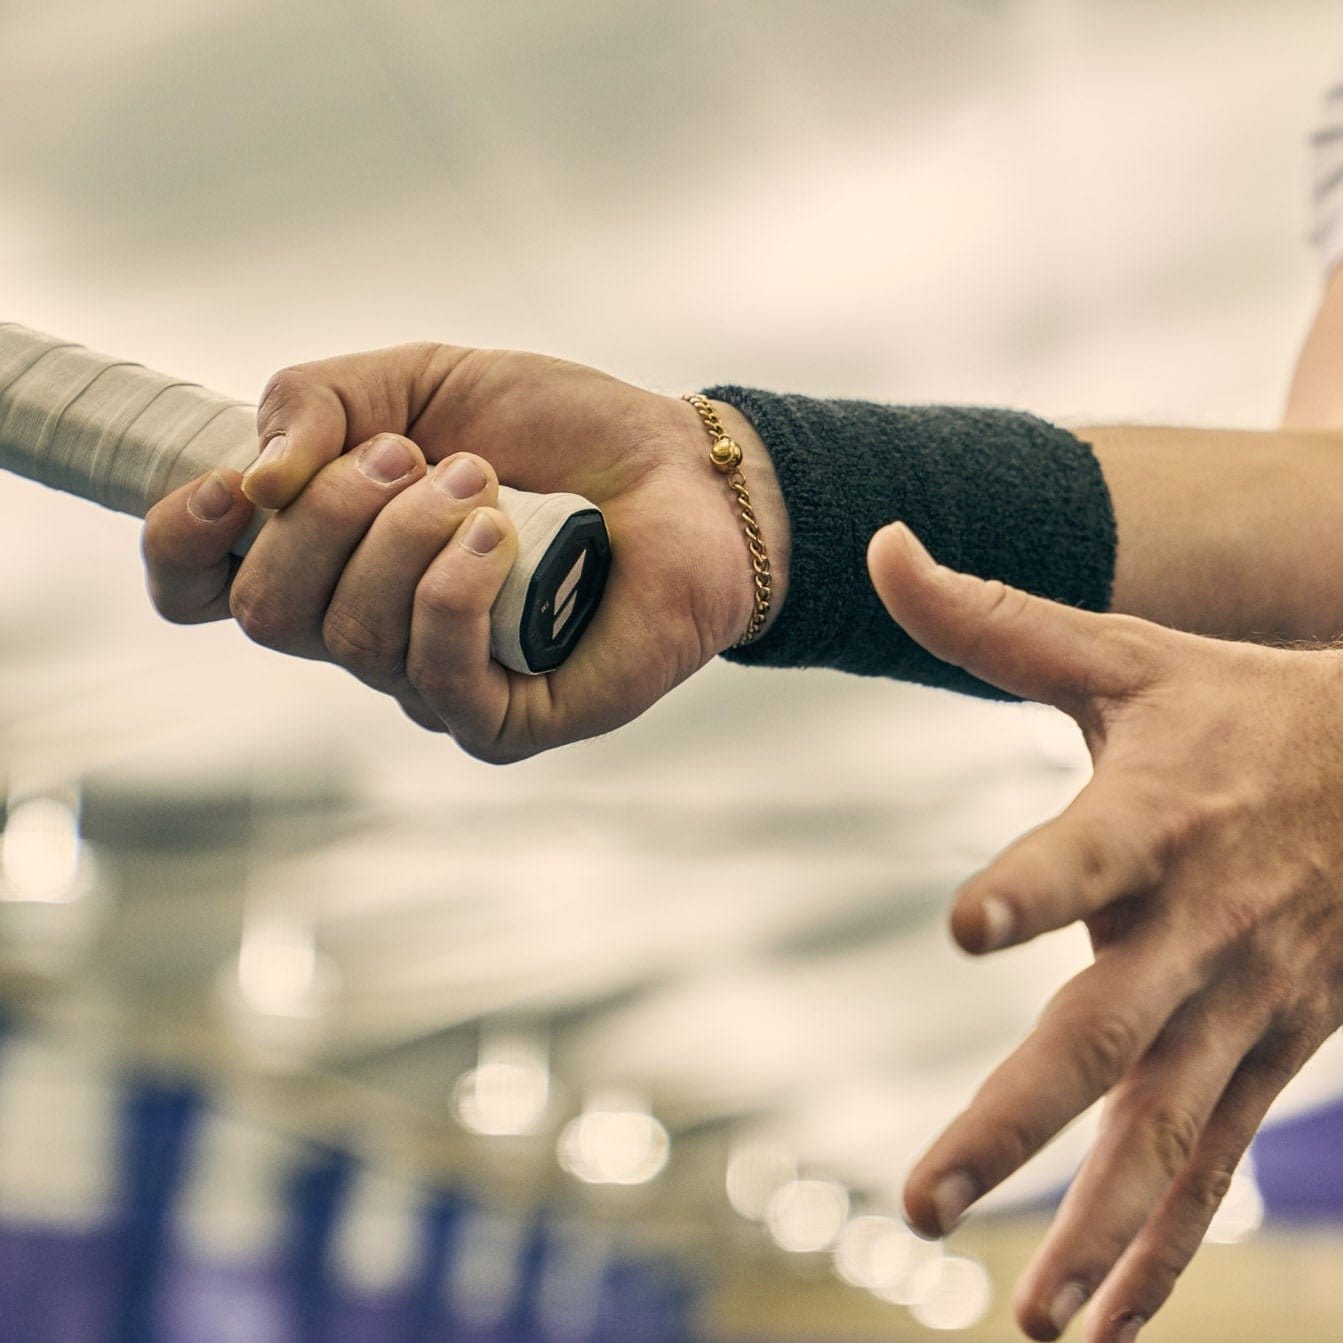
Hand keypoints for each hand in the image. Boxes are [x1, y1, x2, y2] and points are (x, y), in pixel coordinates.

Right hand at [141, 344, 788, 761]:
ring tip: (483, 484)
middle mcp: (367, 628)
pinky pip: (435, 678)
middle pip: (269, 612)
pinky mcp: (504, 719)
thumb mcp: (423, 378)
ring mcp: (432, 680)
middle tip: (415, 457)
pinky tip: (499, 541)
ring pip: (351, 638)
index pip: (200, 587)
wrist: (681, 473)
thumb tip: (254, 479)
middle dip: (330, 517)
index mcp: (330, 554)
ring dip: (408, 536)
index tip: (237, 484)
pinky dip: (453, 590)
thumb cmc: (558, 432)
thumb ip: (315, 400)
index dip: (185, 542)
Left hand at [868, 522, 1342, 1341]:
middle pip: (1108, 1033)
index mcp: (1154, 815)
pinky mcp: (1272, 1055)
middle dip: (1020, 1123)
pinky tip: (1101, 1322)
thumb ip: (991, 618)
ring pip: (1169, 1136)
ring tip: (1025, 1326)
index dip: (1033, 883)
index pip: (1087, 850)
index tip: (969, 926)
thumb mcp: (1125, 653)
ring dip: (1097, 1232)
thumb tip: (877, 540)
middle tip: (925, 1204)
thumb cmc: (1239, 706)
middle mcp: (1197, 924)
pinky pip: (1214, 1164)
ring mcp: (1243, 1005)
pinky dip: (1163, 1250)